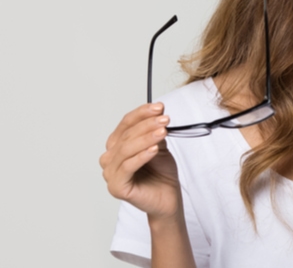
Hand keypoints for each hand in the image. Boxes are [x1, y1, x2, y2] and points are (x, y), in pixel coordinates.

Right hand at [99, 103, 180, 218]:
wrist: (168, 198)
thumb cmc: (161, 174)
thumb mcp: (159, 146)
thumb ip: (154, 131)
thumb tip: (158, 111)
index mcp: (117, 146)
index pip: (126, 124)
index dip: (141, 113)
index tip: (159, 107)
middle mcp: (110, 158)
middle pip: (126, 135)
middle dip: (147, 125)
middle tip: (164, 119)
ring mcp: (111, 173)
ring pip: (126, 150)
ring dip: (145, 138)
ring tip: (162, 131)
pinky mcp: (116, 187)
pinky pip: (127, 167)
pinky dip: (141, 156)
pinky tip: (154, 149)